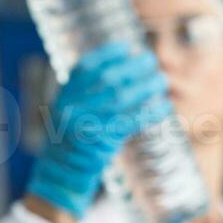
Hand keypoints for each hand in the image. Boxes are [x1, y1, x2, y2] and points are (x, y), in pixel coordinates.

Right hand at [27, 42, 171, 219]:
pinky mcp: (101, 142)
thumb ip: (85, 94)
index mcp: (63, 97)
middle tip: (151, 61)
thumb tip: (120, 72)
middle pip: (108, 79)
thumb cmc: (68, 143)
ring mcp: (86, 124)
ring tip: (161, 80)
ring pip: (122, 98)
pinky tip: (163, 107)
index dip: (107, 54)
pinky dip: (150, 113)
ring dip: (146, 86)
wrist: (59, 176)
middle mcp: (72, 107)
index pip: (85, 68)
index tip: (126, 47)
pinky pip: (131, 122)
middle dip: (133, 67)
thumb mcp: (67, 112)